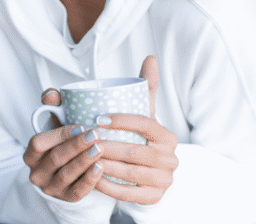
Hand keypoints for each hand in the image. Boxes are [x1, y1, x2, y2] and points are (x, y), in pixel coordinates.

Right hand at [23, 88, 104, 201]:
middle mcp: (37, 173)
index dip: (58, 134)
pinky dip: (90, 180)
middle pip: (55, 158)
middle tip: (95, 134)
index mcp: (31, 154)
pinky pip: (78, 192)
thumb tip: (51, 94)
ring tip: (100, 148)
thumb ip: (53, 106)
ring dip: (84, 161)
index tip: (79, 125)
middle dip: (76, 145)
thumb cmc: (63, 144)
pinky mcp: (66, 199)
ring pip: (66, 175)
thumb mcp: (56, 125)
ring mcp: (51, 188)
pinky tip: (101, 167)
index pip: (38, 143)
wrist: (68, 174)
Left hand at [95, 55, 178, 204]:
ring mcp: (164, 181)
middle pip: (135, 151)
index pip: (146, 123)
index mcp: (168, 136)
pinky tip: (92, 178)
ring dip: (104, 166)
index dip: (122, 120)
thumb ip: (144, 88)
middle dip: (106, 145)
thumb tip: (150, 57)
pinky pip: (128, 194)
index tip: (97, 118)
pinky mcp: (154, 199)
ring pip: (130, 174)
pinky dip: (108, 187)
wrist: (151, 174)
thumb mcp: (145, 114)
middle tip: (84, 139)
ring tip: (84, 157)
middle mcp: (170, 159)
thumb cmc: (142, 139)